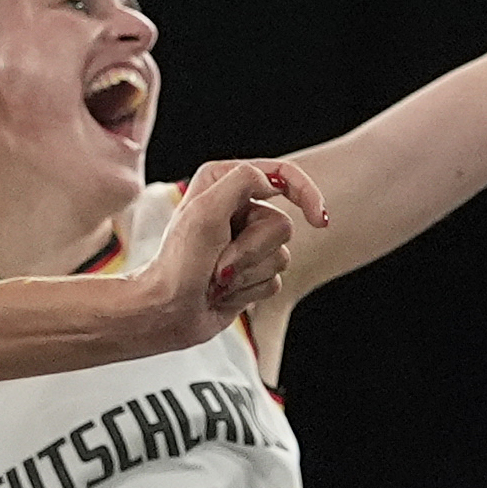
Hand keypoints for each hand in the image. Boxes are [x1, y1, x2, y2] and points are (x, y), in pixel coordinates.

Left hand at [135, 159, 330, 344]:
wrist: (167, 312)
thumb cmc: (179, 263)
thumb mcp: (206, 210)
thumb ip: (242, 181)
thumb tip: (273, 181)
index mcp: (223, 182)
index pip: (282, 175)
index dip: (307, 194)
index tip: (319, 220)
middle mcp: (237, 208)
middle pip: (282, 225)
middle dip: (252, 249)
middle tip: (219, 262)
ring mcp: (246, 242)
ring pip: (282, 256)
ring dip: (248, 272)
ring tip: (217, 278)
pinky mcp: (252, 272)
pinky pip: (275, 281)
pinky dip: (250, 289)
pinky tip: (224, 293)